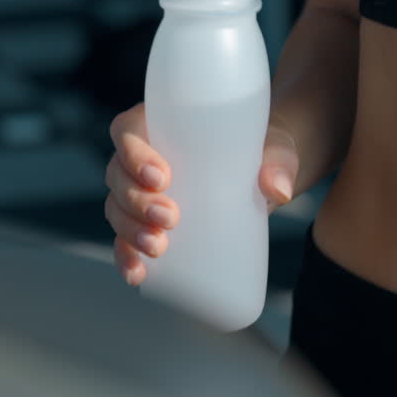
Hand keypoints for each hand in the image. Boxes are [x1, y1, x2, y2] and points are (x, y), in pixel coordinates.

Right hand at [104, 103, 301, 285]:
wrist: (266, 176)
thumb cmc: (263, 149)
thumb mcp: (275, 147)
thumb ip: (279, 161)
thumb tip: (279, 190)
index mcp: (162, 122)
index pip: (128, 131)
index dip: (134, 154)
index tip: (162, 177)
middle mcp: (143, 155)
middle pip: (117, 174)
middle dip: (136, 200)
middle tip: (170, 218)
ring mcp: (141, 191)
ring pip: (117, 207)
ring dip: (130, 230)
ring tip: (158, 248)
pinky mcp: (148, 222)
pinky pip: (125, 239)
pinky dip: (127, 256)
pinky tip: (138, 273)